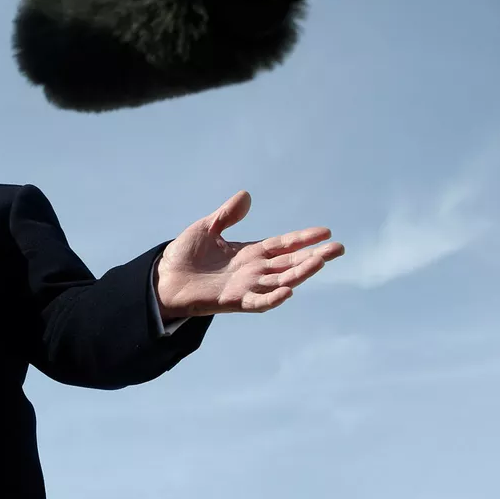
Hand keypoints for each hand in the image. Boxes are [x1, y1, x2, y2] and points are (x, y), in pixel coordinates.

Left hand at [155, 190, 342, 316]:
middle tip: (338, 248)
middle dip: (314, 256)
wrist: (161, 280)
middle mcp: (253, 271)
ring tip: (321, 262)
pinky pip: (258, 303)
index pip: (283, 244)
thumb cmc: (183, 256)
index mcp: (249, 252)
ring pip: (280, 280)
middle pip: (290, 262)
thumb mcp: (206, 228)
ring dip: (301, 273)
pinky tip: (288, 290)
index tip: (326, 231)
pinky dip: (273, 298)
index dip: (303, 238)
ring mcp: (245, 287)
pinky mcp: (233, 302)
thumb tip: (247, 196)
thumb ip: (227, 215)